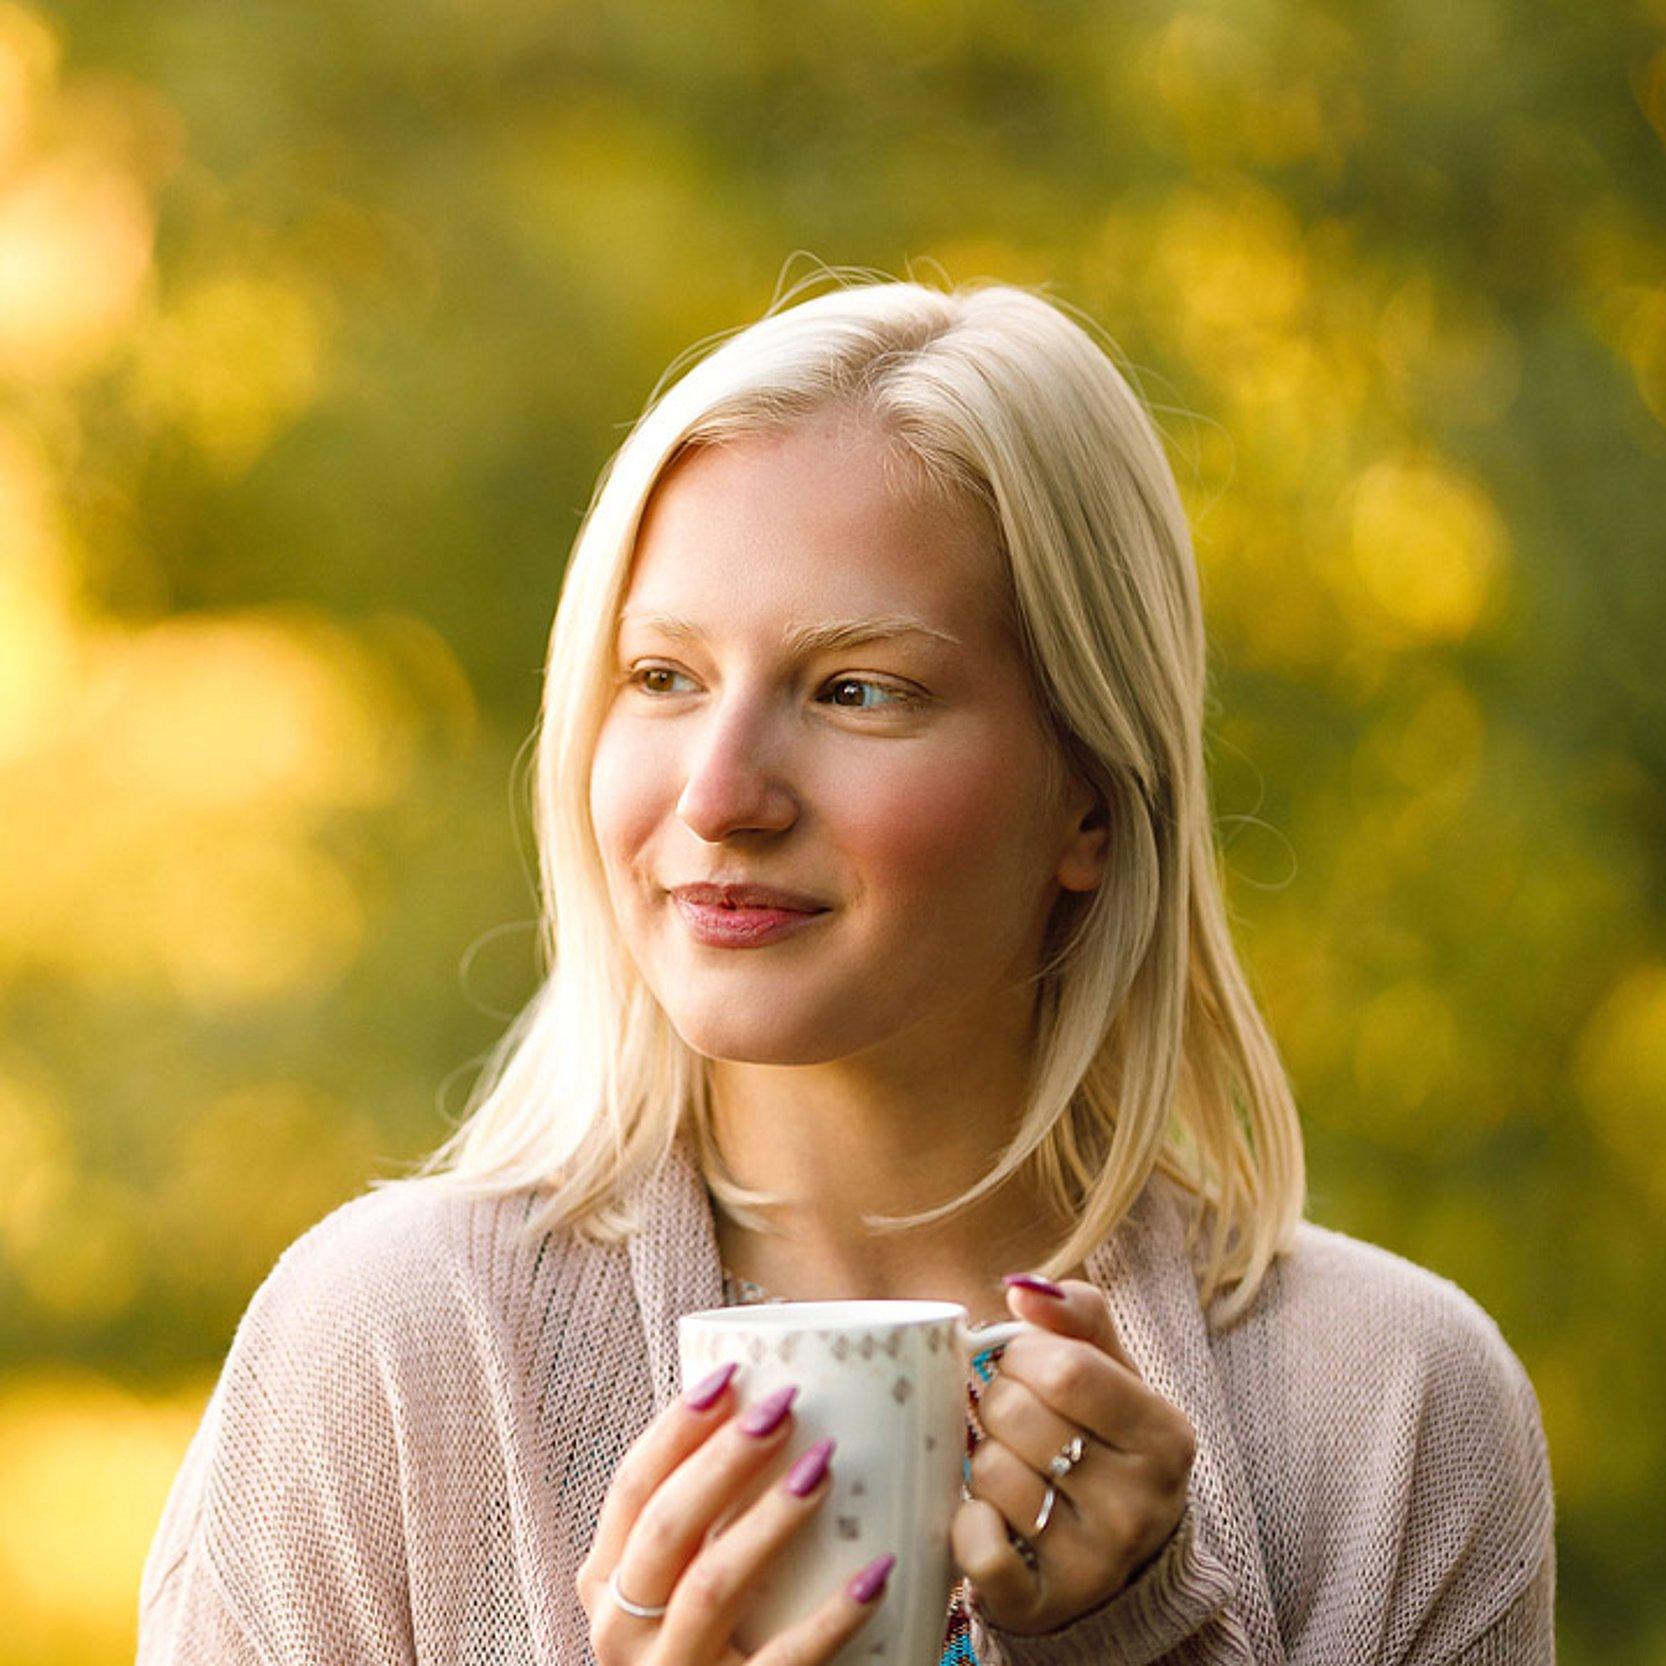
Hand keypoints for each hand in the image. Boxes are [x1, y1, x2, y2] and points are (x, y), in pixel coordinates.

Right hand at [576, 1363, 895, 1664]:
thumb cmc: (710, 1641)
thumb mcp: (676, 1583)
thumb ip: (702, 1518)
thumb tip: (779, 1411)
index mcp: (606, 1582)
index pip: (631, 1487)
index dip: (677, 1427)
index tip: (732, 1374)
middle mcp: (620, 1632)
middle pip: (666, 1527)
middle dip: (724, 1458)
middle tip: (785, 1407)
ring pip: (710, 1586)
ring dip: (769, 1520)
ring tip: (823, 1468)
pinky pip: (784, 1663)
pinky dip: (831, 1617)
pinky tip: (876, 1573)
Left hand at [951, 1276, 1196, 1634]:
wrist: (1122, 1564)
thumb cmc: (1106, 1444)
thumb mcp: (1114, 1373)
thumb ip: (1077, 1315)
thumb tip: (1023, 1289)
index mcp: (1164, 1436)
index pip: (1066, 1368)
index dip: (1022, 1356)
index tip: (1020, 1364)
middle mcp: (1139, 1505)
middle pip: (1019, 1417)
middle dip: (997, 1404)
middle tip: (1015, 1419)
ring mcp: (1095, 1563)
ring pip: (991, 1475)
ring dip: (983, 1462)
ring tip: (1015, 1469)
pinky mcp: (1045, 1605)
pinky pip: (978, 1548)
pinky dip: (968, 1524)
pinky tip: (989, 1516)